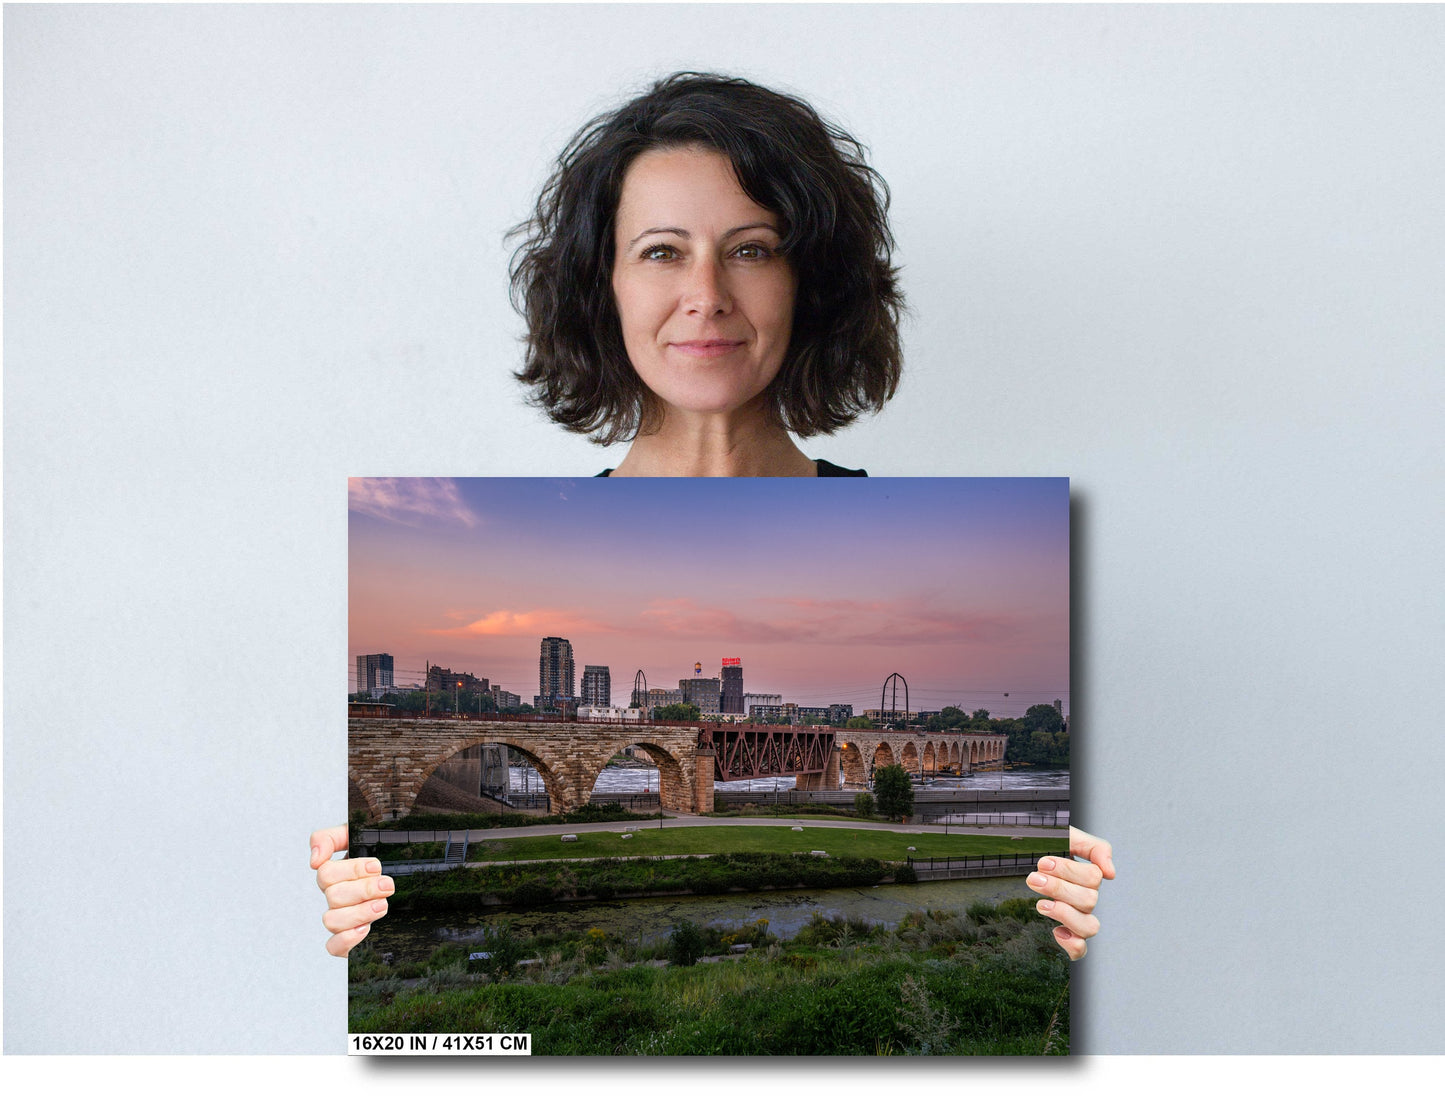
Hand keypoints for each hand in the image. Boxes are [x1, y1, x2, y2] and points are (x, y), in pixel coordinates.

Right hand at [310, 824, 393, 957]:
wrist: (408, 878)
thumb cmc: (380, 856)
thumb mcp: (359, 836)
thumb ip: (331, 838)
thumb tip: (315, 859)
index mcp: (336, 873)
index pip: (326, 872)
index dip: (352, 870)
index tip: (376, 867)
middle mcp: (335, 897)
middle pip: (333, 896)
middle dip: (364, 889)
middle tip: (386, 885)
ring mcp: (341, 918)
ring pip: (331, 920)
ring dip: (359, 912)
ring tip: (382, 905)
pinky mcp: (349, 940)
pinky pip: (334, 947)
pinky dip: (347, 939)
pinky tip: (365, 929)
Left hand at [1026, 826, 1114, 960]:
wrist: (1022, 854)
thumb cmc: (1046, 846)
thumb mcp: (1068, 836)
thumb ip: (1094, 847)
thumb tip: (1111, 873)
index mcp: (1088, 876)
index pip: (1093, 878)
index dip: (1068, 871)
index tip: (1043, 862)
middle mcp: (1086, 898)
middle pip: (1089, 901)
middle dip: (1058, 889)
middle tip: (1034, 878)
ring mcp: (1078, 917)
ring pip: (1090, 927)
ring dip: (1065, 915)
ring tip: (1041, 905)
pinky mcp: (1067, 933)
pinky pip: (1081, 950)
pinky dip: (1073, 945)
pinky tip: (1056, 931)